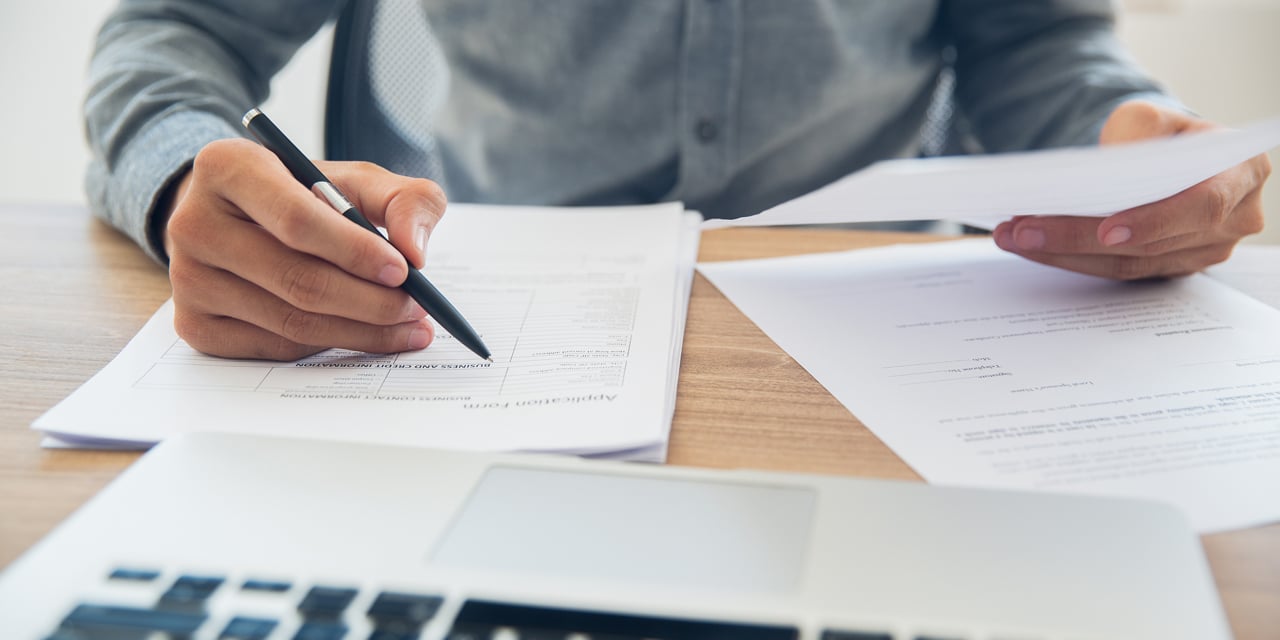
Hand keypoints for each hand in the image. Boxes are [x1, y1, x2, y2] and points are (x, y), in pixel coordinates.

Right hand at [164, 138, 445, 359]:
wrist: (238, 218)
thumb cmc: (304, 195)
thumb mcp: (356, 180)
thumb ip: (403, 199)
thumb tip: (416, 251)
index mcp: (227, 167)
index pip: (296, 219)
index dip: (355, 250)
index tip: (404, 270)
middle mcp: (193, 223)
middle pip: (297, 279)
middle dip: (370, 301)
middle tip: (417, 309)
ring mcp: (187, 280)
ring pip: (290, 322)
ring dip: (360, 331)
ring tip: (407, 326)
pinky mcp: (194, 325)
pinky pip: (276, 347)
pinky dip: (328, 345)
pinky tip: (361, 334)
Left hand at [993, 100, 1270, 278]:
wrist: (1169, 157)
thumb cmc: (1163, 134)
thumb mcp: (1152, 116)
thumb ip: (1137, 132)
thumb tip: (1105, 169)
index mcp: (1243, 172)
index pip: (1202, 205)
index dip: (1154, 221)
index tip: (1106, 230)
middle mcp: (1234, 220)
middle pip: (1150, 242)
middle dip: (1077, 236)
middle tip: (1021, 228)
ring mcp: (1204, 251)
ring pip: (1127, 264)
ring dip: (1063, 253)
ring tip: (1013, 235)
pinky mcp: (1170, 268)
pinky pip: (1117, 272)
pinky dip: (1070, 258)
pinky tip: (1032, 245)